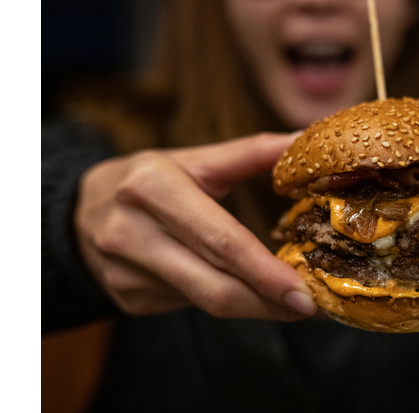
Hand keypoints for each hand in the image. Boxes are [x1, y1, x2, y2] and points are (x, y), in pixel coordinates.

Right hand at [75, 132, 316, 319]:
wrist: (78, 208)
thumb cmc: (150, 179)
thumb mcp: (195, 160)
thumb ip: (252, 152)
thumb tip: (303, 139)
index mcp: (153, 187)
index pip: (222, 241)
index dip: (266, 272)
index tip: (305, 292)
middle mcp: (131, 232)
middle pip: (214, 286)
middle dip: (268, 303)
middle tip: (310, 308)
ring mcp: (124, 271)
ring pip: (205, 302)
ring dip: (253, 306)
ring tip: (287, 302)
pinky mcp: (126, 297)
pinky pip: (188, 306)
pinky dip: (222, 300)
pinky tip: (238, 291)